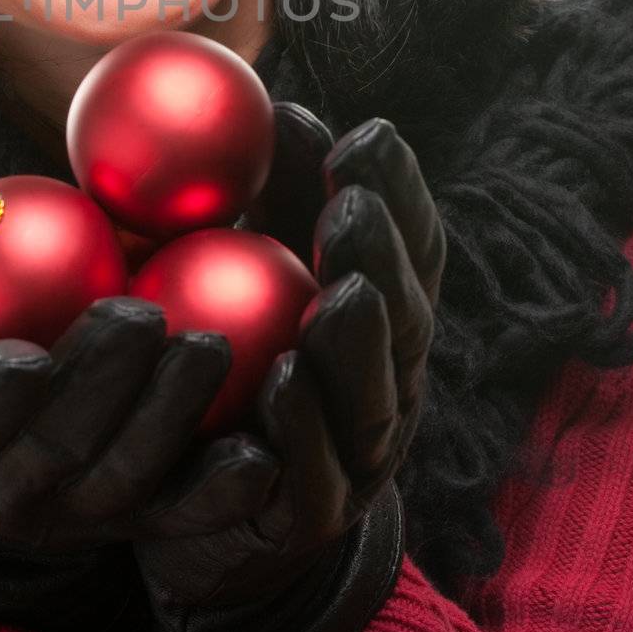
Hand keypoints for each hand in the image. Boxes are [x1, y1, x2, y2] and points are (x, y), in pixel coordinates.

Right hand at [0, 208, 280, 556]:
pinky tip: (260, 456)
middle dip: (99, 387)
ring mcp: (75, 515)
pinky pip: (178, 516)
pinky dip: (218, 493)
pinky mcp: (135, 524)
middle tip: (141, 316)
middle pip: (55, 449)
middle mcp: (5, 490)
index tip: (23, 357)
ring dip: (167, 420)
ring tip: (207, 349)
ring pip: (123, 481)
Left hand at [133, 114, 443, 614]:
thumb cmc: (238, 370)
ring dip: (360, 341)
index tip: (366, 134)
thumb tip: (271, 106)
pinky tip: (282, 381)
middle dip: (384, 256)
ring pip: (374, 394)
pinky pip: (317, 472)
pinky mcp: (313, 515)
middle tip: (350, 203)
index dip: (399, 193)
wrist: (223, 524)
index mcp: (382, 320)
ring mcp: (360, 455)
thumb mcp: (251, 278)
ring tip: (340, 289)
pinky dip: (305, 425)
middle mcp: (388, 383)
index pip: (409, 249)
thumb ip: (267, 205)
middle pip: (403, 314)